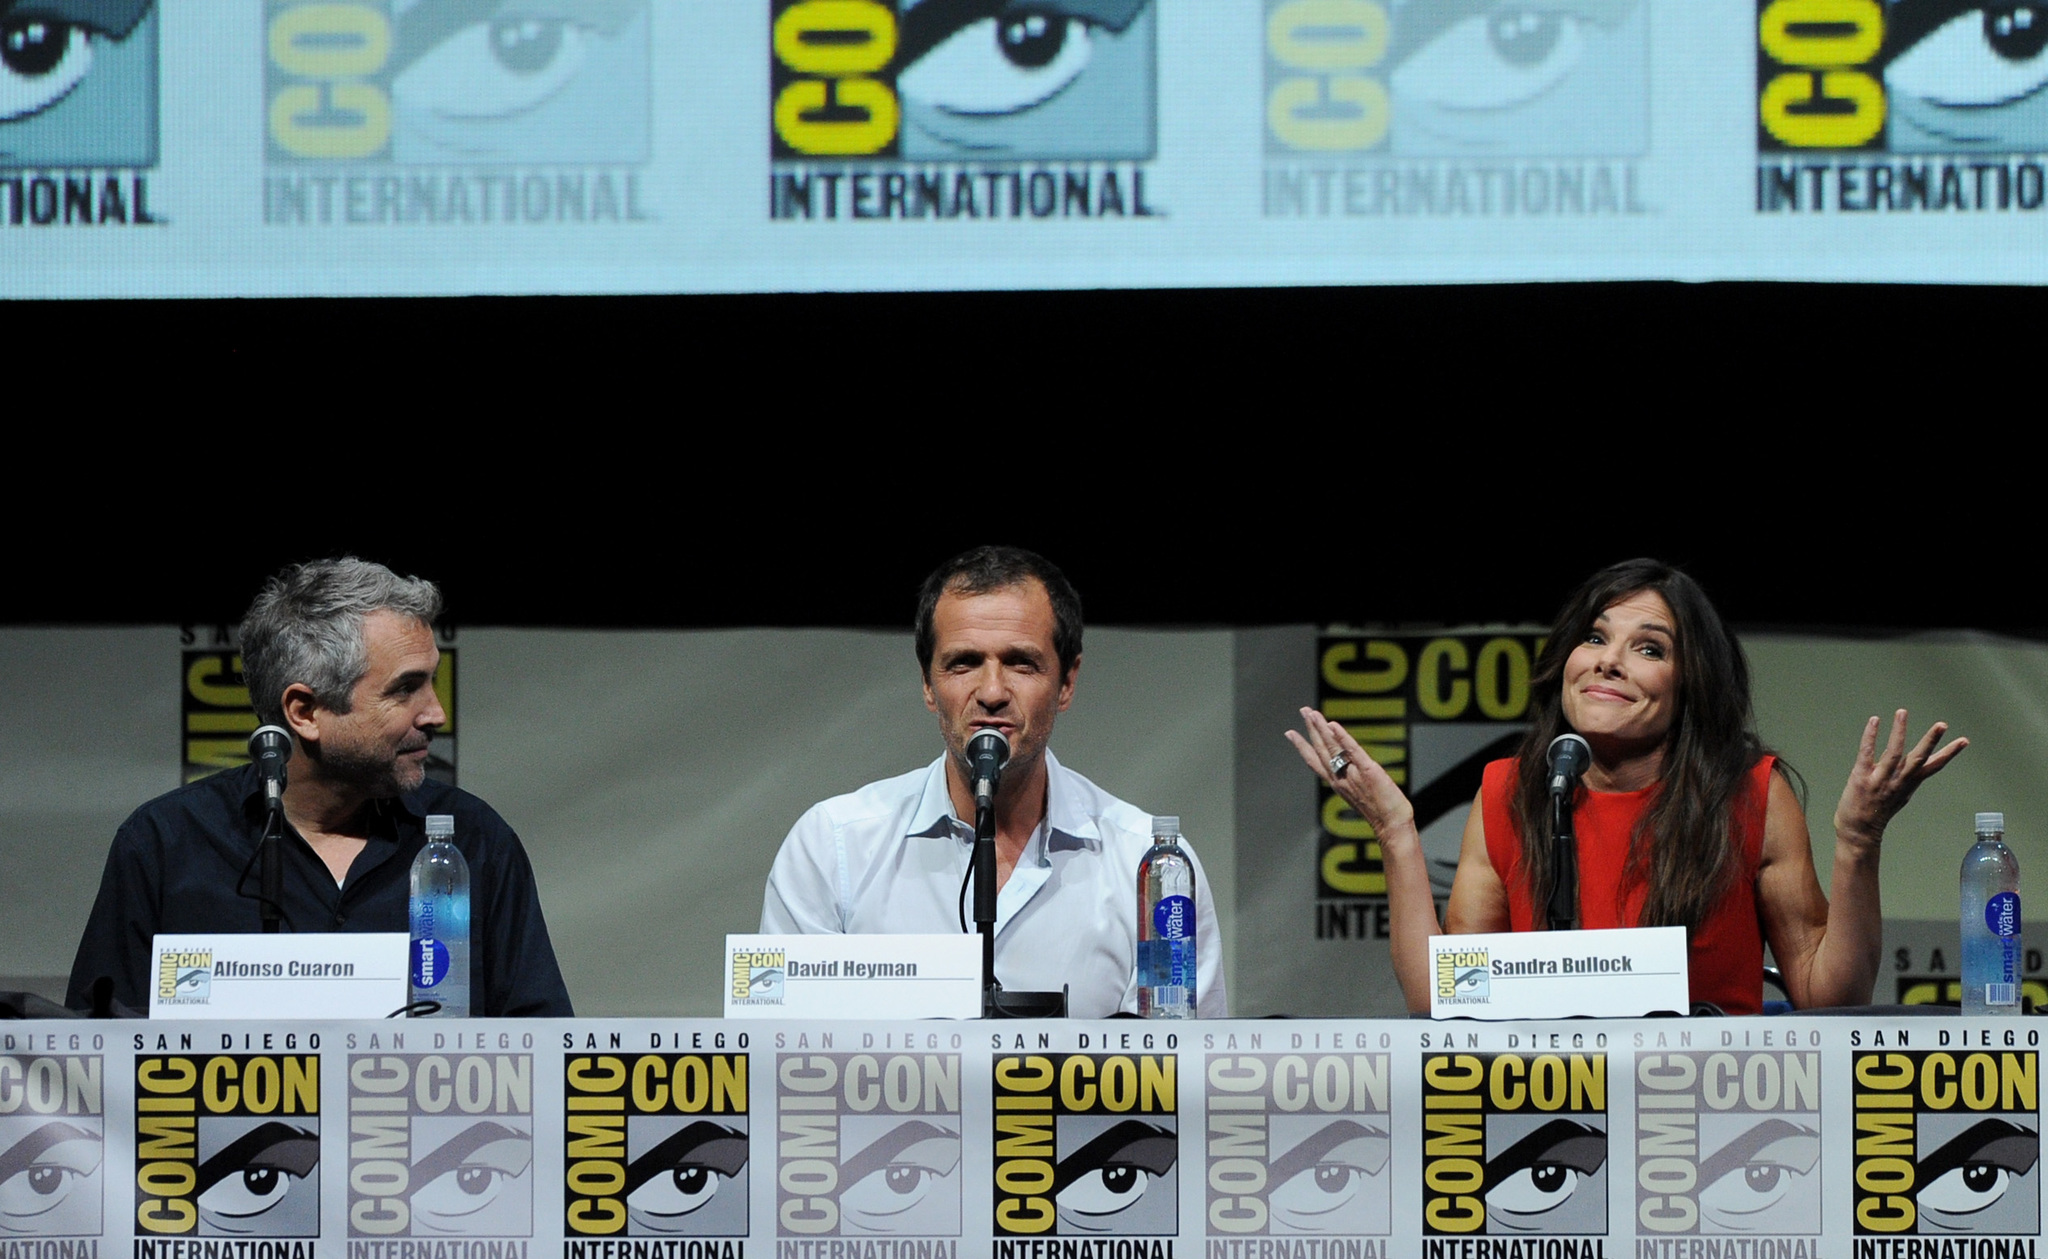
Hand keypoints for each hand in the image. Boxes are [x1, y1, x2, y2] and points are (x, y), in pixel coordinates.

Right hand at [1285, 707, 1416, 840]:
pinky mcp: (1368, 770)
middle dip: (1311, 729)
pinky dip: (1342, 737)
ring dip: (1321, 728)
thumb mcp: (1360, 794)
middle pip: (1321, 749)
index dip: (1301, 746)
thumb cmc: (1381, 813)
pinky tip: (1333, 724)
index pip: (1314, 761)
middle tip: (1303, 710)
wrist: (1391, 824)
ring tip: (1312, 713)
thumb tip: (1351, 768)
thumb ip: (1352, 779)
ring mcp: (1352, 774)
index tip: (1290, 733)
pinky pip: (1352, 751)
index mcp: (1337, 783)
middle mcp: (1339, 778)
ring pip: (1332, 747)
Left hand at [1834, 709, 1967, 844]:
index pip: (1933, 766)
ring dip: (1899, 732)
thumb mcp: (1898, 795)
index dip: (1948, 753)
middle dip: (1931, 741)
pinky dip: (1871, 737)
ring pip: (1894, 753)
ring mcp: (1880, 780)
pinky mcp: (1861, 778)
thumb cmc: (1877, 813)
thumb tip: (1911, 760)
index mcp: (1909, 785)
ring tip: (1903, 712)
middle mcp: (1898, 782)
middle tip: (1942, 724)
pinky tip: (1874, 721)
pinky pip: (1867, 753)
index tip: (1963, 740)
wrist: (1858, 833)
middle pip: (1919, 759)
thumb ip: (1904, 777)